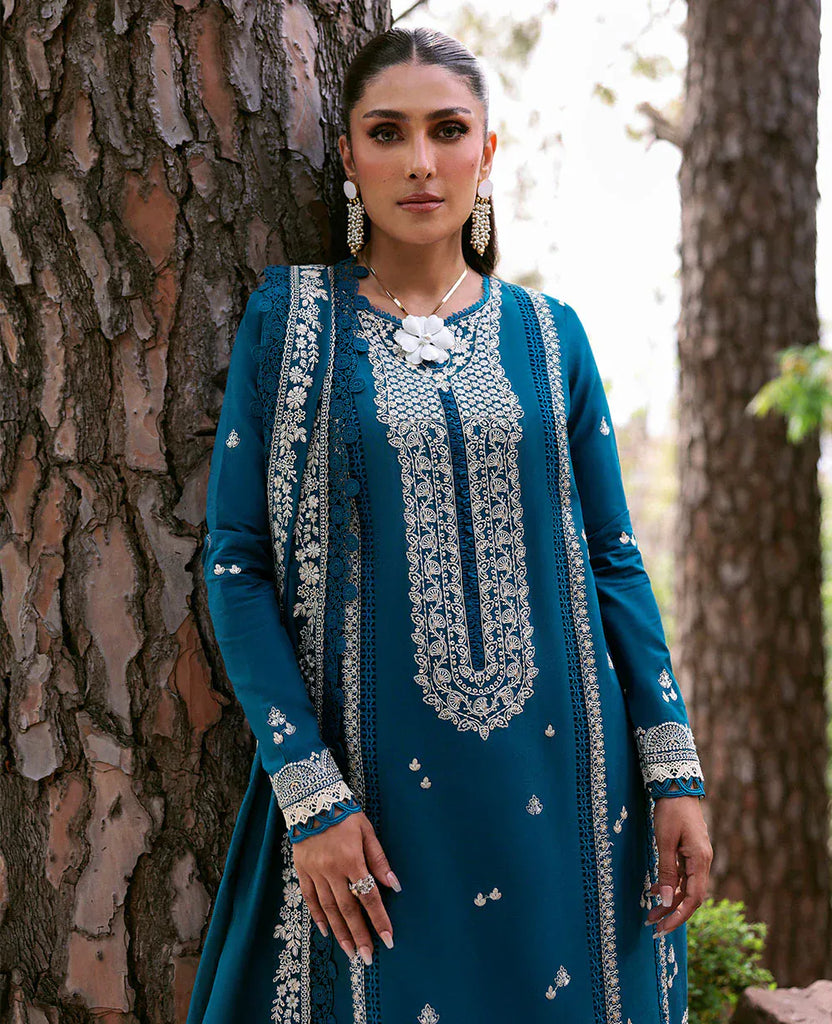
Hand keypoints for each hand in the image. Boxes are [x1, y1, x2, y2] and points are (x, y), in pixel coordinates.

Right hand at [293, 810, 400, 965]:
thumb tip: (394, 885)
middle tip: (367, 957)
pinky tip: (326, 932)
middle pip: (347, 909)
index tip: (388, 939)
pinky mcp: (302, 871)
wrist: (311, 800)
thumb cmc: (344, 814)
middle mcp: (332, 870)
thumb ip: (379, 859)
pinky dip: (317, 917)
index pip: (368, 896)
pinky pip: (310, 899)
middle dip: (359, 935)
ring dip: (340, 932)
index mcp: (351, 860)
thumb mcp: (366, 831)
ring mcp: (315, 872)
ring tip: (350, 952)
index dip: (379, 919)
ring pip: (328, 909)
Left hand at [646, 794, 712, 936]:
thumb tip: (667, 901)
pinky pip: (682, 875)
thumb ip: (667, 871)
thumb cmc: (670, 811)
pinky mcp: (690, 851)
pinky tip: (655, 891)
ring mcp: (697, 856)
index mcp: (700, 860)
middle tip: (654, 927)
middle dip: (672, 913)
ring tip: (650, 913)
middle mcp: (703, 861)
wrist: (677, 786)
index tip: (664, 928)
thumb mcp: (665, 841)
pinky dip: (670, 885)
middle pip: (691, 896)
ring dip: (670, 901)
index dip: (679, 916)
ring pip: (686, 887)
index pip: (694, 898)